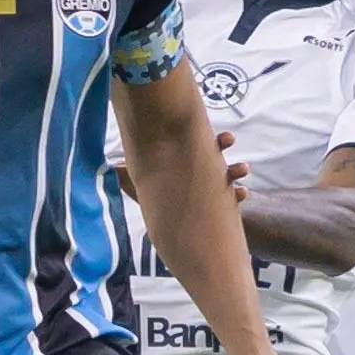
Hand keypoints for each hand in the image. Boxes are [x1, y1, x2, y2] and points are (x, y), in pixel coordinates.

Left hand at [119, 129, 247, 202]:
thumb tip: (111, 166)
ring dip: (236, 168)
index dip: (197, 133)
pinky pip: (235, 197)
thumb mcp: (146, 189)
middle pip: (213, 151)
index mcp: (186, 163)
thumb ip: (130, 178)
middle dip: (222, 144)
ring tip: (242, 168)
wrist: (181, 228)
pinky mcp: (223, 202)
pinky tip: (243, 192)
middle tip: (228, 139)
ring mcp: (215, 186)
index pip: (193, 143)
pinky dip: (240, 193)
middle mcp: (202, 171)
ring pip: (229, 172)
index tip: (201, 126)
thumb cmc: (164, 202)